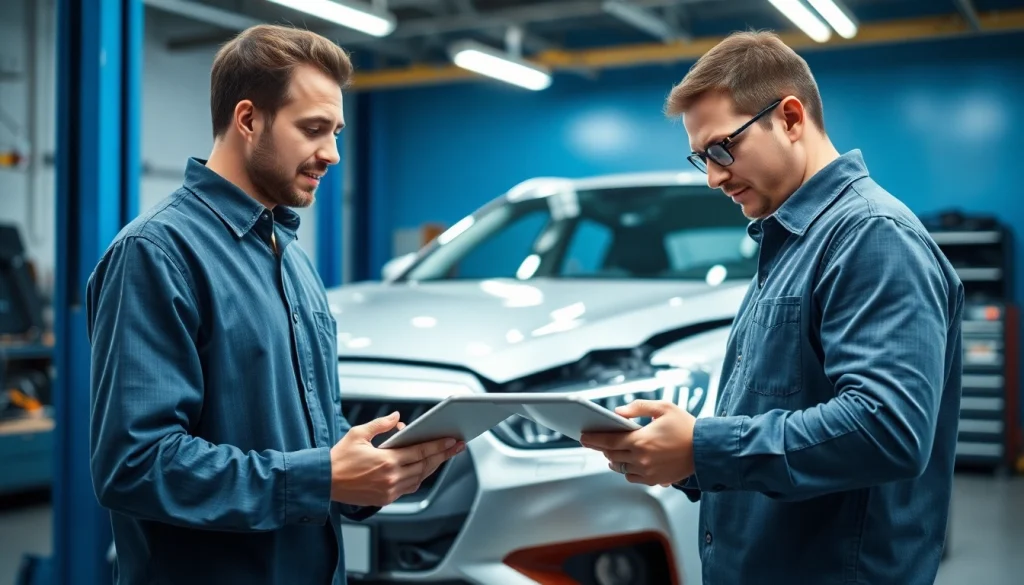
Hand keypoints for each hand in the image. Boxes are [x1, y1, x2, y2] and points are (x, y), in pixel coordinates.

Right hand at [329, 412, 464, 506]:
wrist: (324, 482)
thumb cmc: (339, 458)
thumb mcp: (358, 434)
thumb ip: (381, 425)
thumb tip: (397, 417)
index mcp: (386, 461)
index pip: (421, 452)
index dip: (439, 446)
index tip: (452, 440)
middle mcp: (391, 478)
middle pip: (425, 466)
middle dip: (443, 455)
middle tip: (456, 447)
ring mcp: (389, 491)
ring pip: (420, 478)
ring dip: (432, 467)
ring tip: (443, 456)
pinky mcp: (385, 499)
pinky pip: (409, 488)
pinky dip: (418, 478)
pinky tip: (422, 469)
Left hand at [579, 400, 695, 486]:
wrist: (707, 449)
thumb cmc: (686, 426)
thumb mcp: (663, 408)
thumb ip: (638, 407)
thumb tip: (618, 412)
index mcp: (641, 440)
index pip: (609, 440)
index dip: (593, 439)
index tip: (583, 437)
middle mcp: (642, 459)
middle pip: (612, 455)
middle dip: (601, 448)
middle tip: (595, 442)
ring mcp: (648, 472)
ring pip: (621, 468)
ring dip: (614, 460)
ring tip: (612, 451)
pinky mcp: (656, 480)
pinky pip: (633, 478)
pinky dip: (628, 470)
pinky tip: (630, 461)